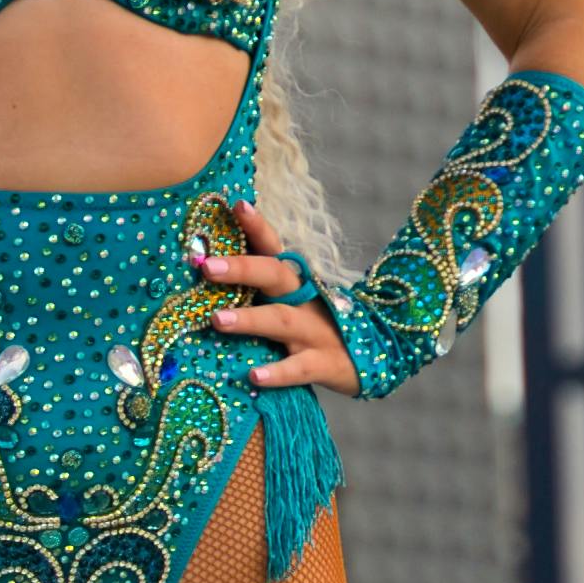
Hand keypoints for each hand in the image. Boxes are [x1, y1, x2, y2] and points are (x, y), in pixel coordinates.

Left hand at [208, 191, 360, 394]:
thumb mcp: (294, 302)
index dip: (257, 227)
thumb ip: (259, 290)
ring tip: (217, 320)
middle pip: (275, 276)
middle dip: (242, 269)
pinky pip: (299, 369)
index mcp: (295, 283)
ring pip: (282, 321)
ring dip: (249, 319)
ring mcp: (316, 332)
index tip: (236, 206)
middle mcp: (306, 300)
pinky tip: (254, 376)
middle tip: (206, 266)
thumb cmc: (317, 327)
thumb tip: (205, 272)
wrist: (378, 357)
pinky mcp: (324, 364)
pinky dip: (278, 372)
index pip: (273, 248)